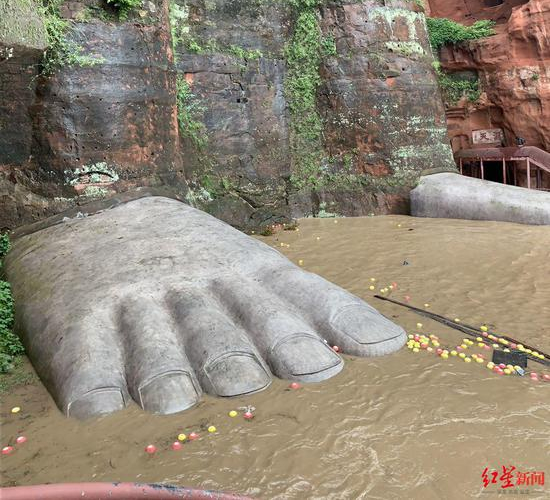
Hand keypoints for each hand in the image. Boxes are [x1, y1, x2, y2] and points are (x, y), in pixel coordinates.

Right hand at [6, 197, 404, 417]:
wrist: (88, 227)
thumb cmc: (190, 262)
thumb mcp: (250, 270)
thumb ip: (315, 308)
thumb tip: (395, 344)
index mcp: (241, 270)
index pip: (291, 299)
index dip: (320, 328)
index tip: (344, 359)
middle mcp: (193, 285)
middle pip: (226, 334)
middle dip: (251, 354)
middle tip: (276, 372)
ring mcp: (134, 302)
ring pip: (159, 355)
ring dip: (169, 376)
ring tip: (173, 396)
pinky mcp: (75, 324)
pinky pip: (87, 365)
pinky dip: (95, 385)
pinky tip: (100, 401)